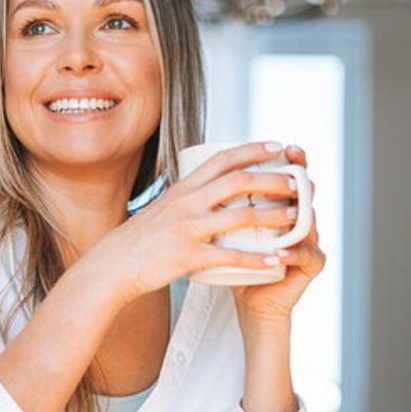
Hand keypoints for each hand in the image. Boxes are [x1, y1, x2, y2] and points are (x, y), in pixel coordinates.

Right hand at [87, 141, 300, 306]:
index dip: (252, 150)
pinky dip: (257, 259)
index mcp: (183, 189)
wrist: (111, 266)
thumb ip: (185, 198)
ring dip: (274, 216)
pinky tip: (276, 262)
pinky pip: (230, 256)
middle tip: (299, 183)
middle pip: (239, 182)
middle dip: (274, 179)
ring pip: (241, 216)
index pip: (222, 160)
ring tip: (298, 218)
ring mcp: (187, 228)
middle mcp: (187, 203)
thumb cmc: (139, 240)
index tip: (277, 146)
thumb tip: (207, 189)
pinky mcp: (188, 256)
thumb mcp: (162, 209)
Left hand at [231, 144, 326, 326]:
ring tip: (291, 208)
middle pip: (305, 192)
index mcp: (280, 205)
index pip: (287, 177)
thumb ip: (222, 203)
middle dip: (299, 177)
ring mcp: (308, 241)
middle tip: (293, 164)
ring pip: (310, 222)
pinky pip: (306, 256)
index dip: (288, 161)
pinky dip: (293, 253)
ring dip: (299, 213)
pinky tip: (281, 252)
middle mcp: (298, 218)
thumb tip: (199, 171)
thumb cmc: (234, 261)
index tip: (278, 145)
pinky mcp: (309, 266)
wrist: (249, 300)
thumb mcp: (224, 227)